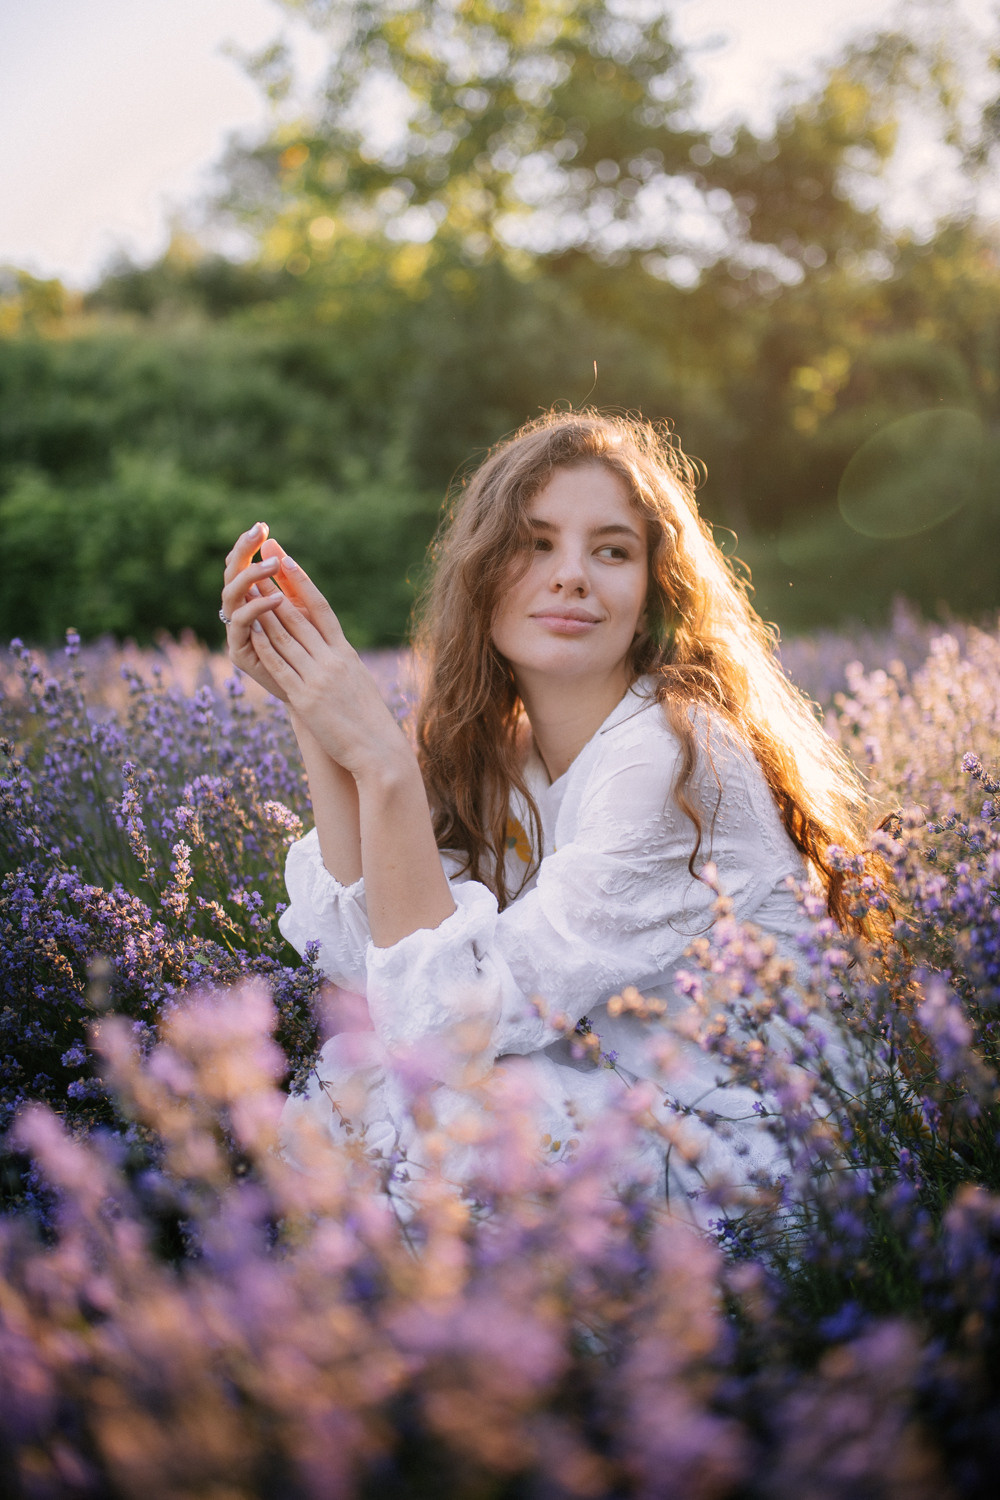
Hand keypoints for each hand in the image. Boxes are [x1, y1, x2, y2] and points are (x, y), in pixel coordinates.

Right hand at [221, 523, 305, 699]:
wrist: (313, 692)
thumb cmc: (308, 649)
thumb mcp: (300, 608)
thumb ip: (288, 581)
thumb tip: (275, 544)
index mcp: (249, 599)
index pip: (241, 565)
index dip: (247, 546)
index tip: (262, 526)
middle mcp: (237, 613)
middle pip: (230, 575)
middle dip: (242, 552)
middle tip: (258, 534)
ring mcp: (235, 632)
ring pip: (231, 596)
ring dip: (251, 577)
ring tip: (272, 565)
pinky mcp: (238, 651)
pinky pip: (242, 623)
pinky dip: (257, 608)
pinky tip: (276, 597)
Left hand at [249, 556, 410, 781]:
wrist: (379, 750)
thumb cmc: (370, 721)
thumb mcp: (357, 683)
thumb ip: (341, 664)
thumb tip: (332, 651)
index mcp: (345, 654)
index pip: (322, 609)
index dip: (303, 583)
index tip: (288, 560)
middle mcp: (332, 660)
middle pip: (299, 616)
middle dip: (276, 587)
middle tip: (260, 563)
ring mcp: (318, 678)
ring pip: (285, 637)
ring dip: (263, 611)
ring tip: (247, 589)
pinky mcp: (306, 699)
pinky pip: (280, 667)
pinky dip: (264, 646)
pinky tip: (250, 631)